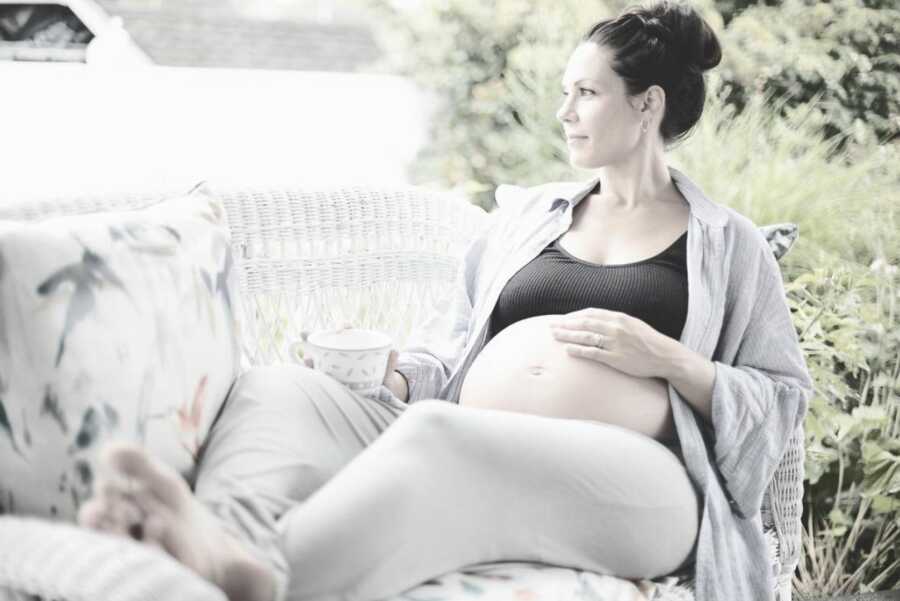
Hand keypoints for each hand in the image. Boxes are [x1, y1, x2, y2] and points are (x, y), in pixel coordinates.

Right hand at [300, 322, 401, 390]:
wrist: (379, 394)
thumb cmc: (381, 378)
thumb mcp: (385, 371)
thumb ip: (389, 363)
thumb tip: (394, 352)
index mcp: (355, 344)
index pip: (347, 329)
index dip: (342, 326)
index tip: (341, 330)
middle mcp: (341, 353)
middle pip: (326, 343)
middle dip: (314, 340)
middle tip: (307, 337)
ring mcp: (333, 367)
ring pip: (318, 360)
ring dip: (310, 359)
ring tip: (308, 359)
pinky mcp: (329, 380)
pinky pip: (318, 376)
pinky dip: (312, 373)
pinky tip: (308, 375)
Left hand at [548, 308, 674, 379]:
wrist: (665, 356)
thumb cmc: (648, 340)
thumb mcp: (632, 324)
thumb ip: (615, 321)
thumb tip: (596, 321)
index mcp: (619, 317)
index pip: (591, 313)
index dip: (574, 316)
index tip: (562, 319)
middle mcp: (615, 328)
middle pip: (584, 323)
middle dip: (565, 324)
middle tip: (551, 326)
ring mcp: (615, 343)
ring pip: (586, 337)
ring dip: (568, 336)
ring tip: (554, 336)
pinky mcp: (616, 358)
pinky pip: (594, 353)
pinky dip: (579, 350)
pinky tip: (567, 350)